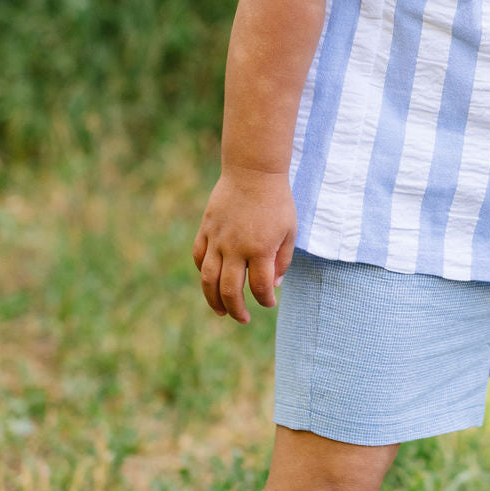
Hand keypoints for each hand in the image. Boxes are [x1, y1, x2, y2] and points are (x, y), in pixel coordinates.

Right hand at [192, 167, 296, 322]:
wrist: (253, 172)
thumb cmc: (277, 202)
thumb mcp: (290, 231)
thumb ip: (283, 261)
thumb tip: (273, 285)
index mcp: (260, 249)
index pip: (260, 287)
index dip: (265, 300)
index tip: (269, 303)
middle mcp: (236, 248)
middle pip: (230, 290)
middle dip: (237, 310)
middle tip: (243, 318)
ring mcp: (217, 239)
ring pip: (208, 279)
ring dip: (213, 300)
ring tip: (221, 311)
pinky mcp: (206, 229)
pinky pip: (199, 257)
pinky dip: (203, 273)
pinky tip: (211, 281)